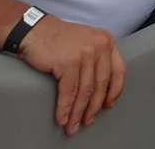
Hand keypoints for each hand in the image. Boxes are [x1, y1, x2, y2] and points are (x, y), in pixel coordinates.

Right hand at [18, 15, 125, 135]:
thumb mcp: (87, 42)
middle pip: (101, 84)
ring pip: (85, 91)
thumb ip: (97, 59)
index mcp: (107, 41)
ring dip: (78, 112)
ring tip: (73, 125)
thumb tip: (102, 91)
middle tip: (87, 121)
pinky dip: (65, 108)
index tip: (108, 105)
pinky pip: (69, 91)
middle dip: (94, 107)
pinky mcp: (68, 62)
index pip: (119, 70)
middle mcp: (100, 45)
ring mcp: (84, 53)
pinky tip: (62, 117)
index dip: (115, 91)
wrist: (35, 30)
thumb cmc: (59, 39)